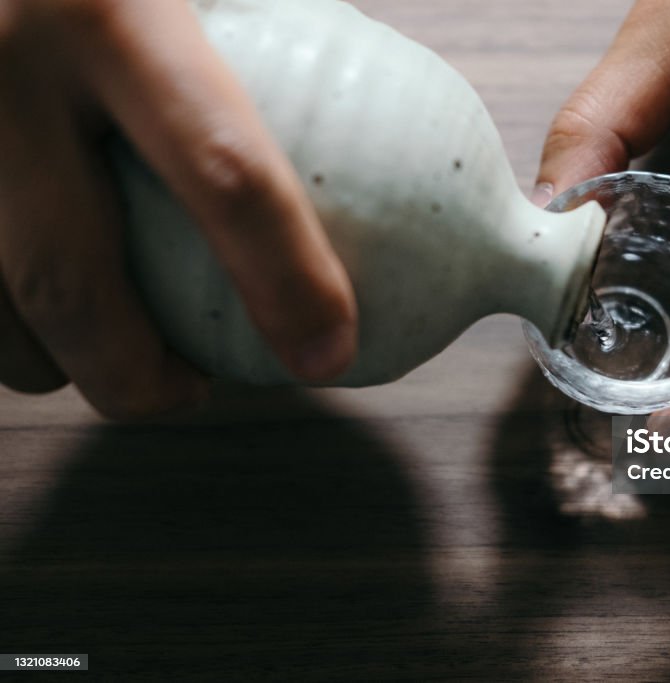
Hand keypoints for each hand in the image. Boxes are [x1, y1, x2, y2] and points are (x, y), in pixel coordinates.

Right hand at [0, 1, 356, 418]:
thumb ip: (273, 13)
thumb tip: (364, 98)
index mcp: (107, 3)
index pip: (225, 174)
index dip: (286, 282)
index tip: (327, 354)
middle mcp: (1, 67)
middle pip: (72, 287)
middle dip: (139, 377)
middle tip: (192, 392)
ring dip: (51, 358)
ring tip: (112, 355)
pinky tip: (27, 306)